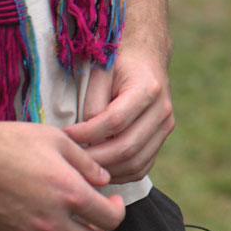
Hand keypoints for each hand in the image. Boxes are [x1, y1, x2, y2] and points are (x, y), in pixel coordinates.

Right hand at [0, 118, 125, 230]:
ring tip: (73, 223)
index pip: (110, 220)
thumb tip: (104, 181)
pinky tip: (48, 229)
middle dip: (100, 230)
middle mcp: (52, 221)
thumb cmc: (9, 142)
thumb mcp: (57, 140)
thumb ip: (86, 163)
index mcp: (70, 194)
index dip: (118, 210)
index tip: (113, 200)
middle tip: (95, 215)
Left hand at [63, 42, 173, 182]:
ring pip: (135, 163)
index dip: (86, 133)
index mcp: (148, 88)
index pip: (114, 121)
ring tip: (82, 165)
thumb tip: (84, 138)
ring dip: (106, 170)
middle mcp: (162, 110)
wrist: (147, 57)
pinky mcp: (162, 138)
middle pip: (127, 147)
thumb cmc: (120, 63)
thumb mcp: (101, 73)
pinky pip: (141, 167)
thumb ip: (93, 104)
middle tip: (70, 158)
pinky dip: (119, 173)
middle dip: (94, 158)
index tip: (64, 135)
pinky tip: (99, 167)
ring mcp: (166, 126)